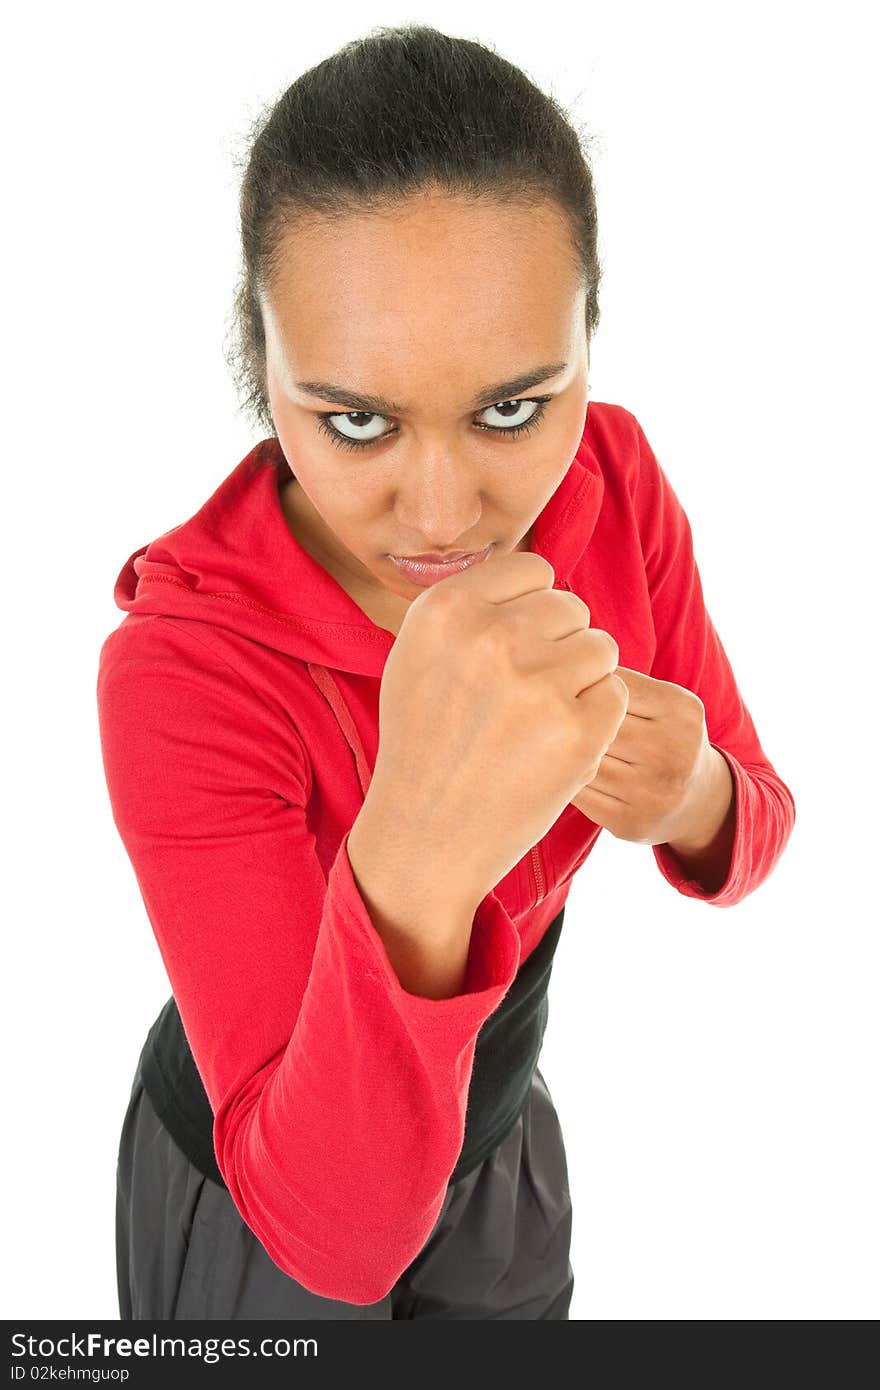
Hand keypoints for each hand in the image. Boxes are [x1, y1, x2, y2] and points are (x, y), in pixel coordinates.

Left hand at [570, 666, 731, 850]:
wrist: (699, 802)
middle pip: (595, 723)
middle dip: (569, 718)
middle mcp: (672, 751)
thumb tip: (560, 669)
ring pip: (583, 759)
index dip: (584, 685)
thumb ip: (625, 685)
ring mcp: (652, 792)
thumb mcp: (667, 703)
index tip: (572, 688)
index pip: (613, 685)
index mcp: (681, 709)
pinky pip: (579, 794)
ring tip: (552, 741)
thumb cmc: (667, 738)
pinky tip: (564, 772)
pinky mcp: (629, 822)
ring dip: (561, 750)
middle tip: (551, 714)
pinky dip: (566, 780)